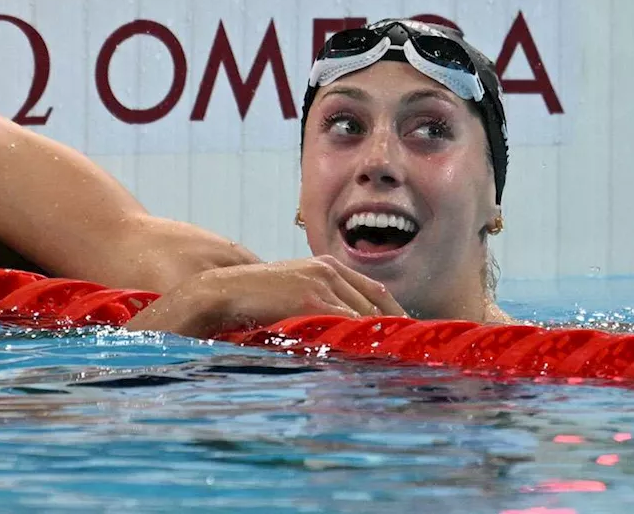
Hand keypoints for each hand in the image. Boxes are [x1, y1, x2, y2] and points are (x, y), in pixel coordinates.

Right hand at [125, 256, 406, 338]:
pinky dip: (362, 343)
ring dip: (383, 343)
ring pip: (366, 317)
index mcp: (327, 266)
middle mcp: (329, 269)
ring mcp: (321, 282)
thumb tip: (342, 333)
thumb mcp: (291, 295)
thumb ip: (318, 306)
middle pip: (378, 306)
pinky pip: (347, 325)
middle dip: (395, 335)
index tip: (409, 343)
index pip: (376, 294)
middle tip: (414, 360)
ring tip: (400, 367)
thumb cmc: (253, 300)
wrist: (219, 291)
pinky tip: (373, 361)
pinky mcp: (311, 299)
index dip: (396, 320)